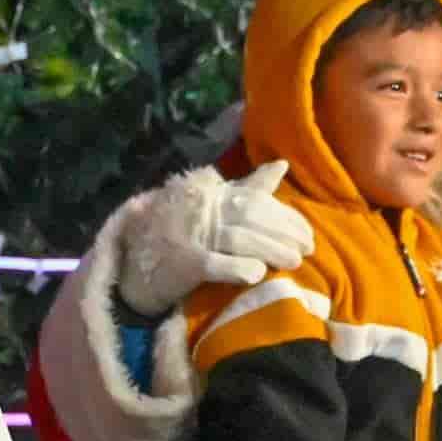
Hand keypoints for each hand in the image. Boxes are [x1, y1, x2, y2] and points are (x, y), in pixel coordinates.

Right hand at [111, 164, 310, 316]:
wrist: (133, 261)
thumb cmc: (180, 231)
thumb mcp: (213, 202)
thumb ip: (248, 187)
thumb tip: (281, 165)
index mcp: (210, 193)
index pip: (255, 198)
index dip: (286, 216)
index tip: (307, 233)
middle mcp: (200, 207)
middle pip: (251, 216)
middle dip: (284, 232)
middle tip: (308, 250)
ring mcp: (189, 234)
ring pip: (237, 238)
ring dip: (270, 250)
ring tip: (294, 263)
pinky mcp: (181, 263)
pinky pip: (212, 263)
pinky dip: (236, 268)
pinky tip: (257, 274)